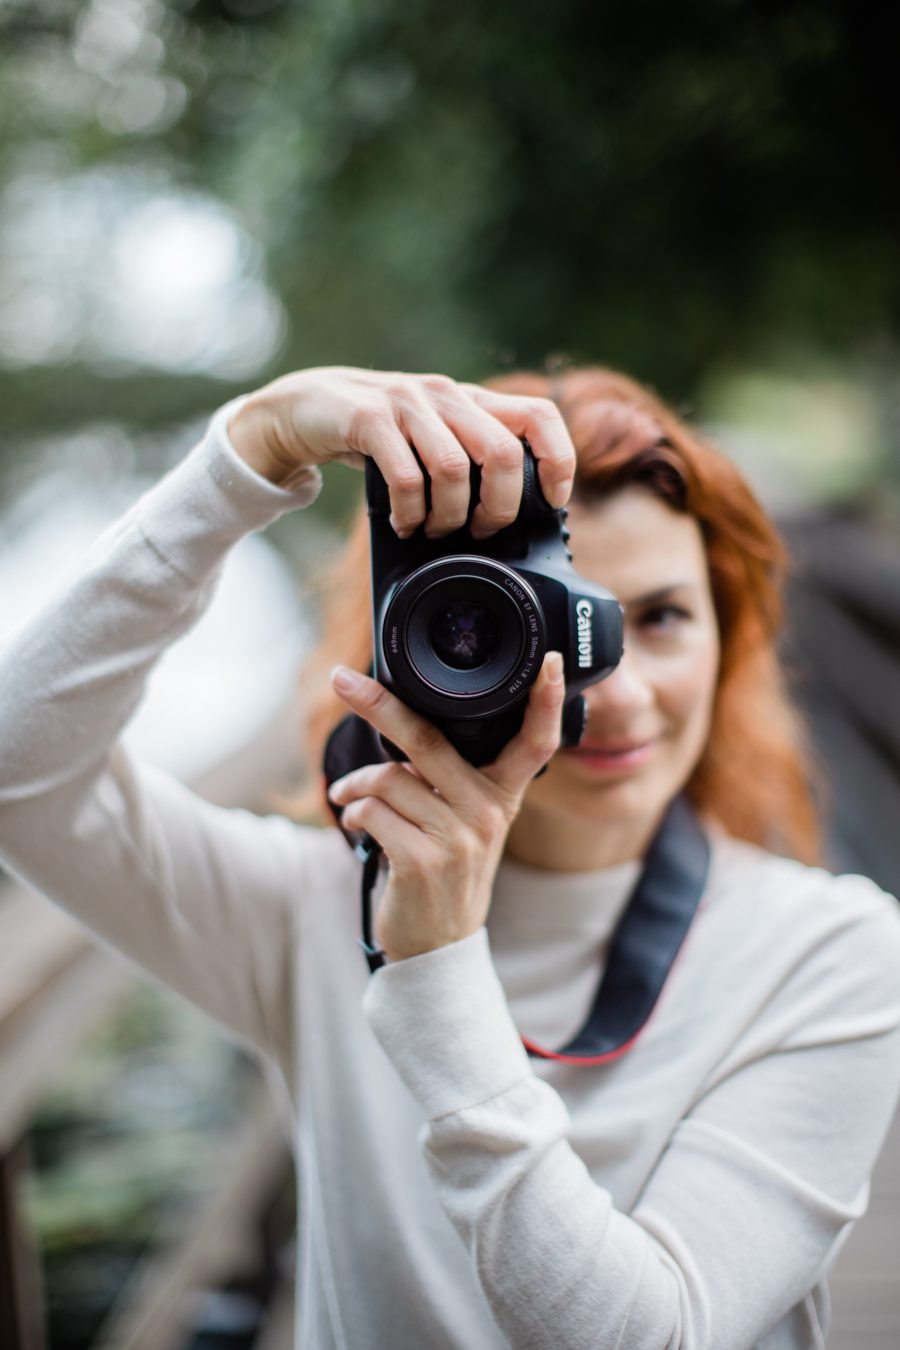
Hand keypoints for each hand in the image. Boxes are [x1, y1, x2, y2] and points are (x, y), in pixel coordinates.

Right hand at [228, 366, 574, 537]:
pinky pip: (406, 478)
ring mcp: (406, 404)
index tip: (552, 501)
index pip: (539, 416)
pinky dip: (410, 514)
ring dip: (448, 516)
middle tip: (481, 530)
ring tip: (433, 530)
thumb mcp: (431, 439)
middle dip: (499, 507)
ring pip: (453, 470)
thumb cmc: (377, 434)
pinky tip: (404, 524)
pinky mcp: (368, 419)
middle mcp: (446, 395)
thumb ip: (469, 460)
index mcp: (471, 400)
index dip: (557, 460)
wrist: (304, 409)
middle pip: (502, 452)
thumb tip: (511, 516)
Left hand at [326, 651, 565, 962]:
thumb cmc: (443, 870)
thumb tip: (397, 721)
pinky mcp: (422, 861)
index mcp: (503, 794)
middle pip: (428, 739)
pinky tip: (357, 820)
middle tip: (341, 680)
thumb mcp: (465, 822)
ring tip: (348, 795)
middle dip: (379, 705)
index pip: (536, 741)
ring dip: (355, 785)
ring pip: (387, 777)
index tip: (550, 660)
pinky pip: (371, 812)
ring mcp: (458, 838)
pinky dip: (353, 810)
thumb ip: (450, 777)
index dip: (547, 699)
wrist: (436, 946)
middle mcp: (488, 812)